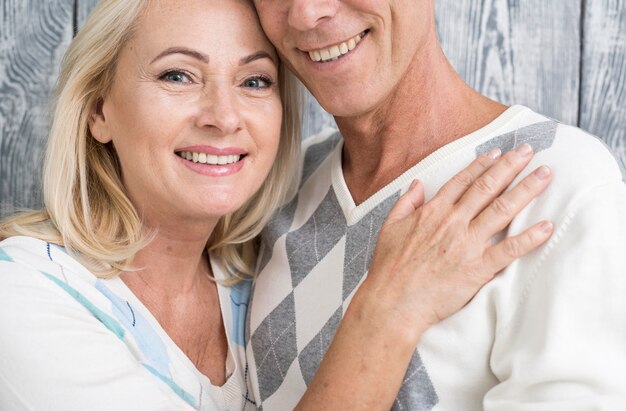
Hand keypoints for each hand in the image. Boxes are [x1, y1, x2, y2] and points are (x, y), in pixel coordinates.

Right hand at [360, 144, 552, 341]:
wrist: (393, 302)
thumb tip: (417, 184)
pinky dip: (530, 237)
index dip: (482, 164)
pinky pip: (509, 249)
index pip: (463, 181)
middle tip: (528, 151)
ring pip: (503, 210)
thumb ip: (405, 202)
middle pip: (487, 188)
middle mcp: (453, 222)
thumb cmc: (389, 268)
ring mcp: (467, 244)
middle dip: (510, 166)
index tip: (498, 153)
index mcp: (433, 212)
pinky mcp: (478, 268)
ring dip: (526, 190)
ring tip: (545, 175)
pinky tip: (547, 226)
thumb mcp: (390, 227)